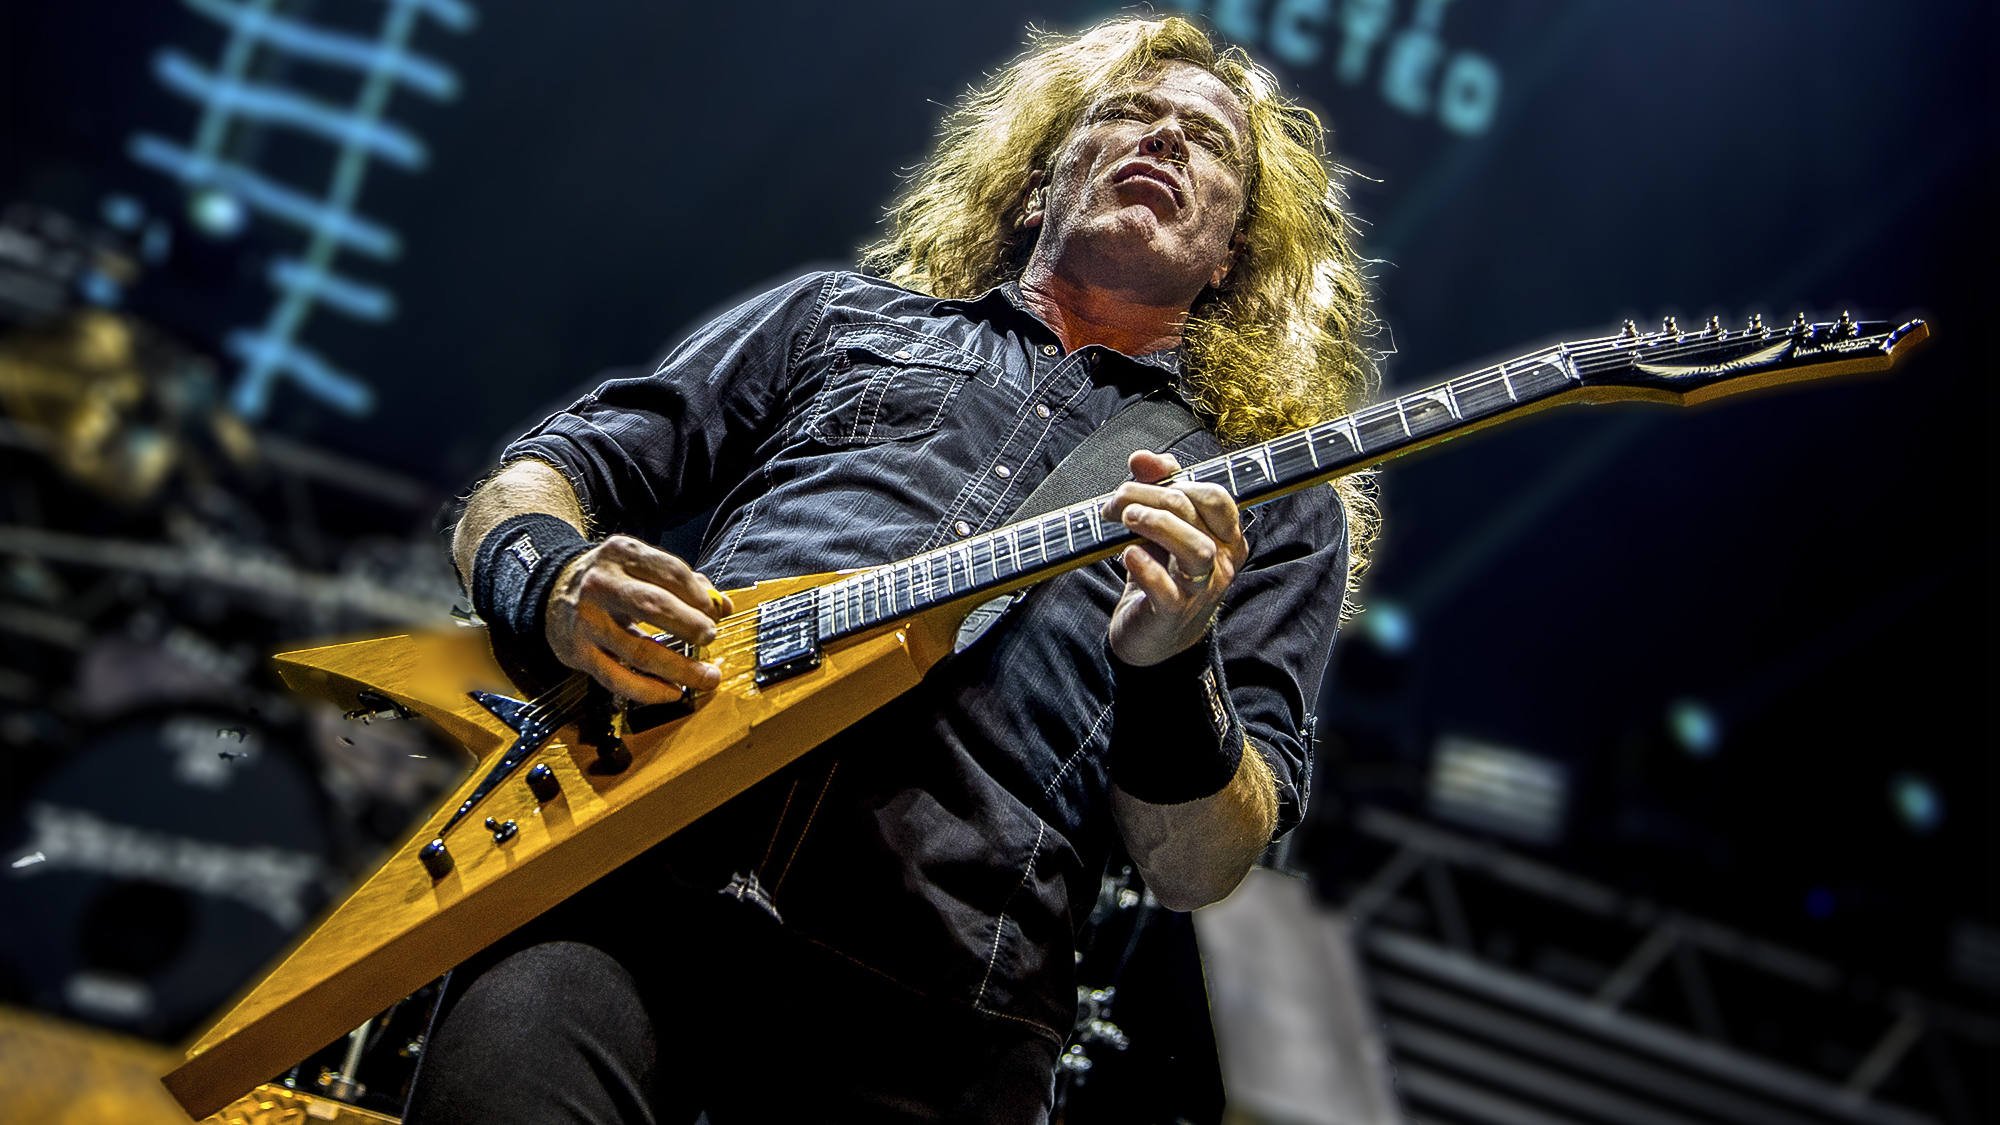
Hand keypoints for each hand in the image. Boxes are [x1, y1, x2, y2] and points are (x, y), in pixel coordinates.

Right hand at [544, 535, 734, 703]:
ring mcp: (588, 621)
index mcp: (622, 554)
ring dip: (680, 668)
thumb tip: (722, 606)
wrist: (552, 591)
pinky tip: (671, 692)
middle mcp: (602, 584)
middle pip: (655, 607)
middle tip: (710, 637)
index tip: (715, 613)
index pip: (670, 572)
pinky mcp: (579, 653)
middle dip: (691, 626)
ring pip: (640, 651)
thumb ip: (684, 583)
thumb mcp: (640, 567)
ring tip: (706, 677)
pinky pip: (617, 679)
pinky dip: (649, 690)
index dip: (699, 596)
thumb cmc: (611, 580)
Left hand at [1101, 449, 1246, 666]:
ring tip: (1126, 518)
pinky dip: (1147, 568)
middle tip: (1117, 500)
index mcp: (1225, 537)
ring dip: (1157, 525)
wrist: (1154, 633)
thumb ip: (1157, 487)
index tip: (1141, 481)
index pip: (1216, 496)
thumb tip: (1142, 457)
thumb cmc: (1163, 573)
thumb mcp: (1162, 527)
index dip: (1178, 481)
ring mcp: (1200, 589)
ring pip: (1195, 550)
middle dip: (1151, 497)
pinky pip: (1168, 589)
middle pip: (1196, 514)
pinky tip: (1128, 554)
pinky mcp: (1173, 612)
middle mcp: (1221, 562)